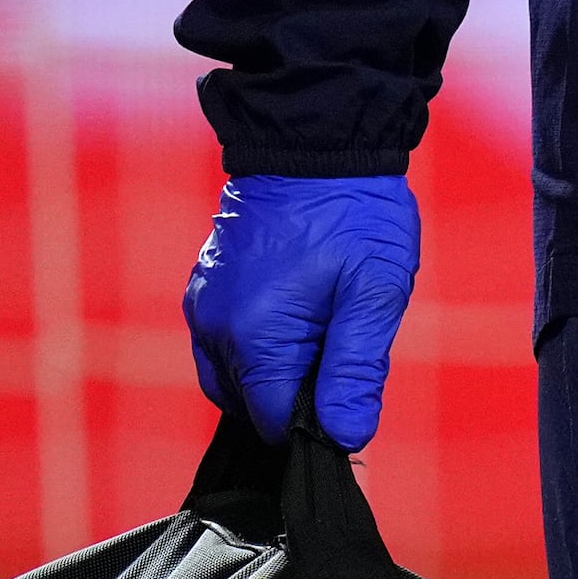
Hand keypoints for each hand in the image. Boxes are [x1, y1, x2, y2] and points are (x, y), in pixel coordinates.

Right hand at [183, 172, 420, 448]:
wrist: (317, 142)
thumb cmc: (353, 212)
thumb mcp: (374, 292)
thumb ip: (356, 370)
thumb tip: (346, 436)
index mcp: (253, 337)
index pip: (274, 422)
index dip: (315, 422)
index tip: (348, 397)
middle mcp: (214, 329)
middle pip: (251, 403)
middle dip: (296, 394)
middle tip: (341, 344)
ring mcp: (203, 308)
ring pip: (234, 377)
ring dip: (275, 371)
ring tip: (323, 325)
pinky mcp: (204, 290)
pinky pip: (224, 344)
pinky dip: (257, 347)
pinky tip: (298, 315)